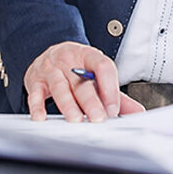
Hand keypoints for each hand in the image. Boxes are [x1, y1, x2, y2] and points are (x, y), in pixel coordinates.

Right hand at [23, 42, 143, 122]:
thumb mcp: (96, 75)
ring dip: (68, 105)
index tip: (114, 108)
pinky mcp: (35, 79)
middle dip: (91, 102)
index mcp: (89, 56)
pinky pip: (35, 93)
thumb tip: (138, 112)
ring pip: (60, 87)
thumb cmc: (76, 67)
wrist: (50, 53)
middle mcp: (69, 60)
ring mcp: (51, 69)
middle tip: (99, 119)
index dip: (109, 88)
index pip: (103, 67)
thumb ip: (116, 94)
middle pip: (82, 82)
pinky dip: (37, 106)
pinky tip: (41, 118)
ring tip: (75, 120)